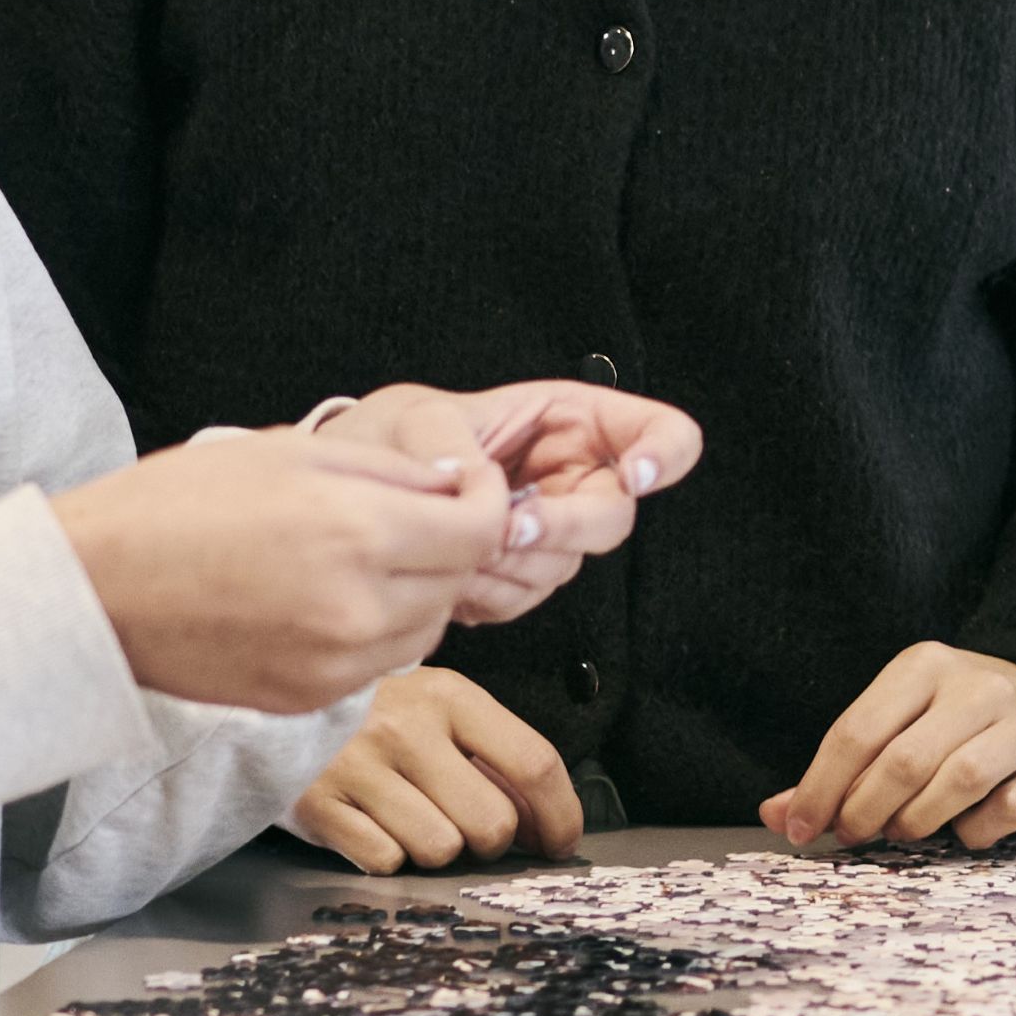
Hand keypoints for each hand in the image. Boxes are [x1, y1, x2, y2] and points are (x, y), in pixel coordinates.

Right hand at [51, 428, 509, 712]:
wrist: (91, 589)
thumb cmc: (171, 507)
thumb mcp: (289, 451)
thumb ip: (390, 470)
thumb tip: (457, 483)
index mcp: (355, 532)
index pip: (480, 528)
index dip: (484, 499)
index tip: (465, 485)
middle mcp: (355, 607)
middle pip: (459, 581)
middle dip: (448, 544)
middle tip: (404, 514)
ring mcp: (334, 664)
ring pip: (427, 630)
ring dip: (415, 593)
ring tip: (356, 557)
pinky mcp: (308, 699)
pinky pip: (378, 665)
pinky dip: (372, 632)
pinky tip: (323, 600)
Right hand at [287, 667, 584, 874]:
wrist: (272, 703)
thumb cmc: (371, 711)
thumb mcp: (434, 705)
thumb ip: (490, 752)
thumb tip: (544, 822)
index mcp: (448, 695)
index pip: (533, 762)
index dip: (561, 815)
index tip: (559, 842)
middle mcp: (405, 728)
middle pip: (492, 823)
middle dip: (491, 840)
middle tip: (468, 827)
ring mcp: (358, 768)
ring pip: (440, 850)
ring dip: (434, 847)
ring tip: (408, 816)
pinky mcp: (318, 807)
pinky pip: (386, 862)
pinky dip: (386, 855)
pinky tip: (370, 823)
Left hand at [319, 378, 698, 624]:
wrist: (351, 498)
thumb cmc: (391, 438)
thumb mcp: (413, 418)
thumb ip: (448, 441)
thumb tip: (480, 485)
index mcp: (570, 421)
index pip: (661, 434)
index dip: (664, 454)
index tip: (633, 475)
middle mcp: (573, 479)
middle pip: (613, 517)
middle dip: (562, 528)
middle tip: (509, 529)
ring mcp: (552, 532)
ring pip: (565, 565)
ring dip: (510, 566)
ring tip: (453, 548)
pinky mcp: (522, 575)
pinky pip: (525, 597)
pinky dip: (487, 593)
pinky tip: (449, 573)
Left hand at [763, 644, 1015, 850]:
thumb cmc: (954, 721)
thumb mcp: (898, 721)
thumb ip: (838, 768)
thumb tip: (777, 816)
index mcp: (923, 666)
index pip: (857, 731)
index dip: (821, 787)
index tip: (801, 829)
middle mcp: (975, 687)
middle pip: (904, 760)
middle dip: (865, 810)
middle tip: (852, 834)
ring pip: (959, 781)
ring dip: (917, 821)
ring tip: (904, 830)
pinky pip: (1008, 809)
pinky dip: (976, 831)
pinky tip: (964, 829)